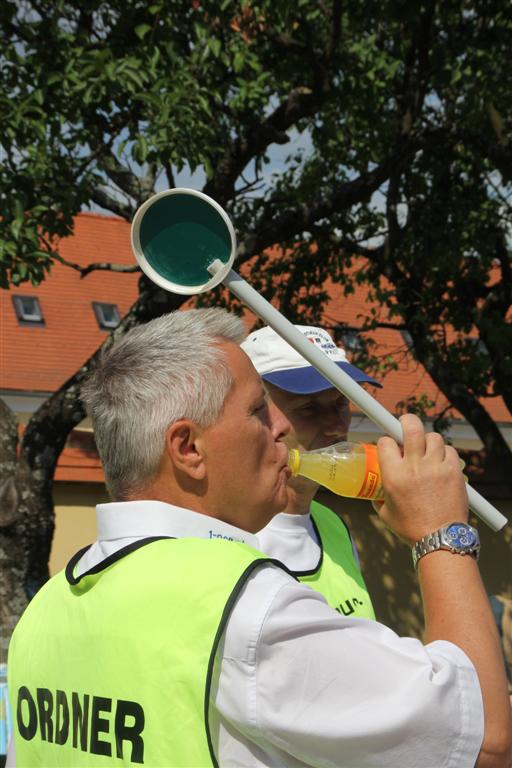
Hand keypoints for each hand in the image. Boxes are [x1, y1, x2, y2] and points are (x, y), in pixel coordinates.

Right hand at [375, 414, 467, 545]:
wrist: (440, 539)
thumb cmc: (411, 528)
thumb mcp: (385, 512)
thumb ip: (379, 495)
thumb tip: (375, 489)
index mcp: (394, 475)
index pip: (386, 442)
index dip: (386, 441)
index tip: (388, 445)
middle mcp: (414, 466)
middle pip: (411, 426)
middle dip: (407, 421)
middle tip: (405, 425)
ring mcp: (436, 467)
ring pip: (433, 437)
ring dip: (427, 441)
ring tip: (426, 451)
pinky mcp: (454, 471)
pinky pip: (449, 450)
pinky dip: (444, 453)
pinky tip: (440, 462)